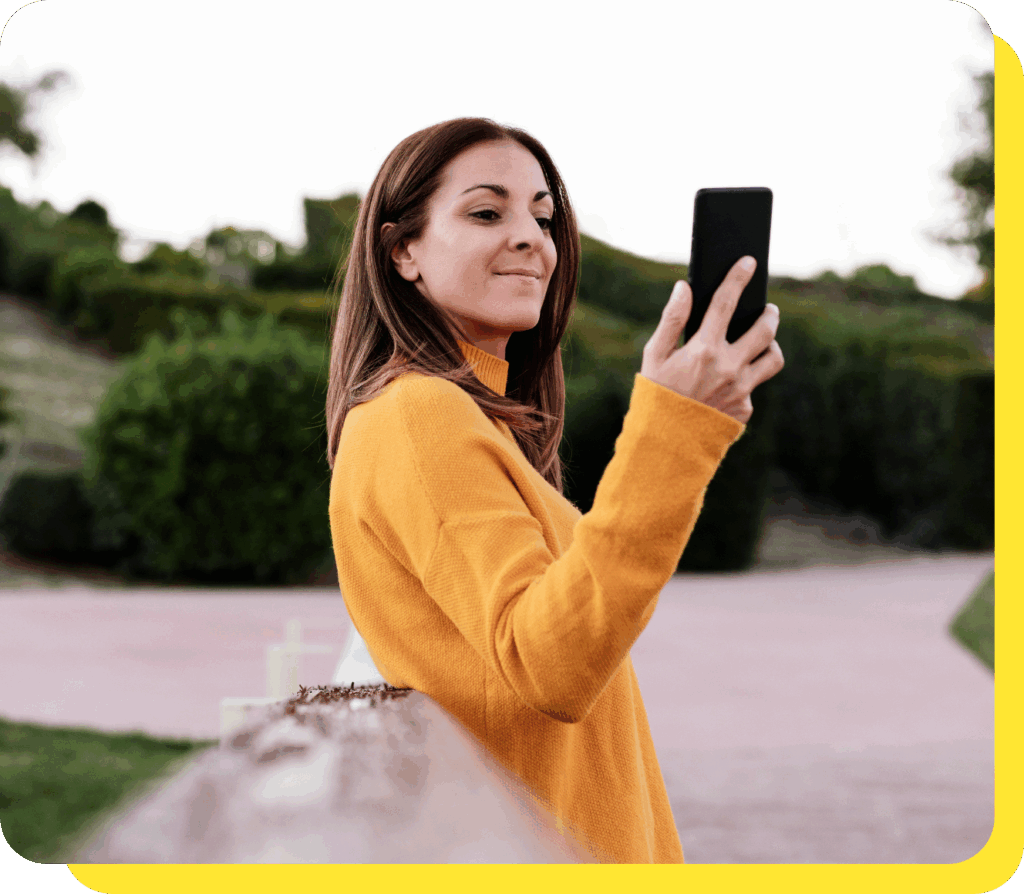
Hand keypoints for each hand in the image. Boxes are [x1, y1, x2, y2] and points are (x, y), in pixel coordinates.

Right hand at [640, 256, 784, 424]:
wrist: (664, 442)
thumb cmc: (656, 393)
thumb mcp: (655, 355)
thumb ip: (672, 319)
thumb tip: (683, 288)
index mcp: (704, 349)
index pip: (726, 303)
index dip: (738, 278)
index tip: (749, 262)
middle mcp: (728, 367)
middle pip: (765, 329)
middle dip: (769, 314)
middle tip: (767, 310)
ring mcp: (741, 390)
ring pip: (773, 358)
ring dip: (770, 346)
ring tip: (761, 343)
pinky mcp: (746, 409)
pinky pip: (755, 387)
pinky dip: (747, 379)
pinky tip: (731, 383)